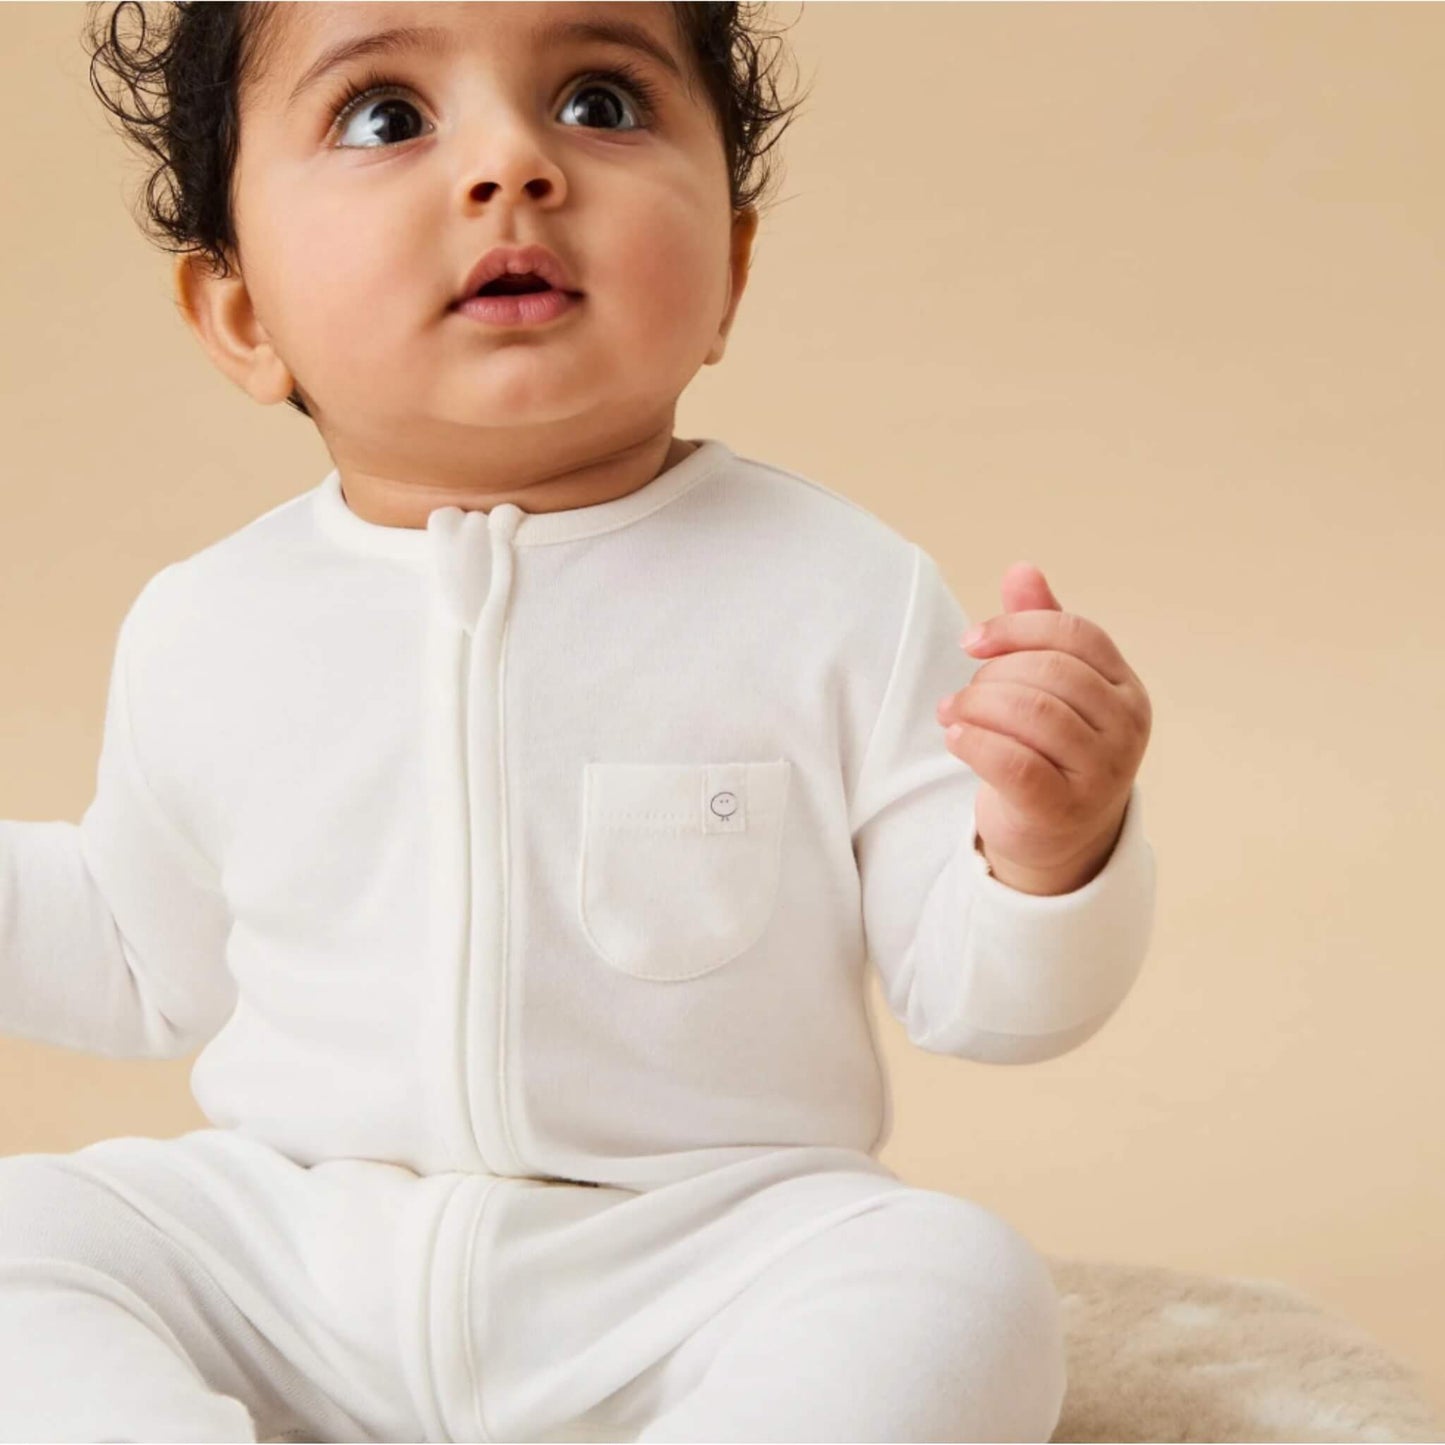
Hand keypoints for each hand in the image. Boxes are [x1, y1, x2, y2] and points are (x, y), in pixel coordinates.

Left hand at [935, 562, 1151, 884]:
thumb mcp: (1050, 688)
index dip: (1016, 627)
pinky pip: (1015, 763)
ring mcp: (1103, 772)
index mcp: (1126, 688)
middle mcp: (1126, 728)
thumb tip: (1021, 569)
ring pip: (1032, 714)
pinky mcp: (1064, 809)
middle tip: (963, 693)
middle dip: (993, 674)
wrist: (1058, 837)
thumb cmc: (1050, 751)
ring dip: (976, 706)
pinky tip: (955, 737)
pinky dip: (974, 742)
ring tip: (953, 713)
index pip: (1075, 634)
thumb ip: (1039, 629)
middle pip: (1050, 672)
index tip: (970, 641)